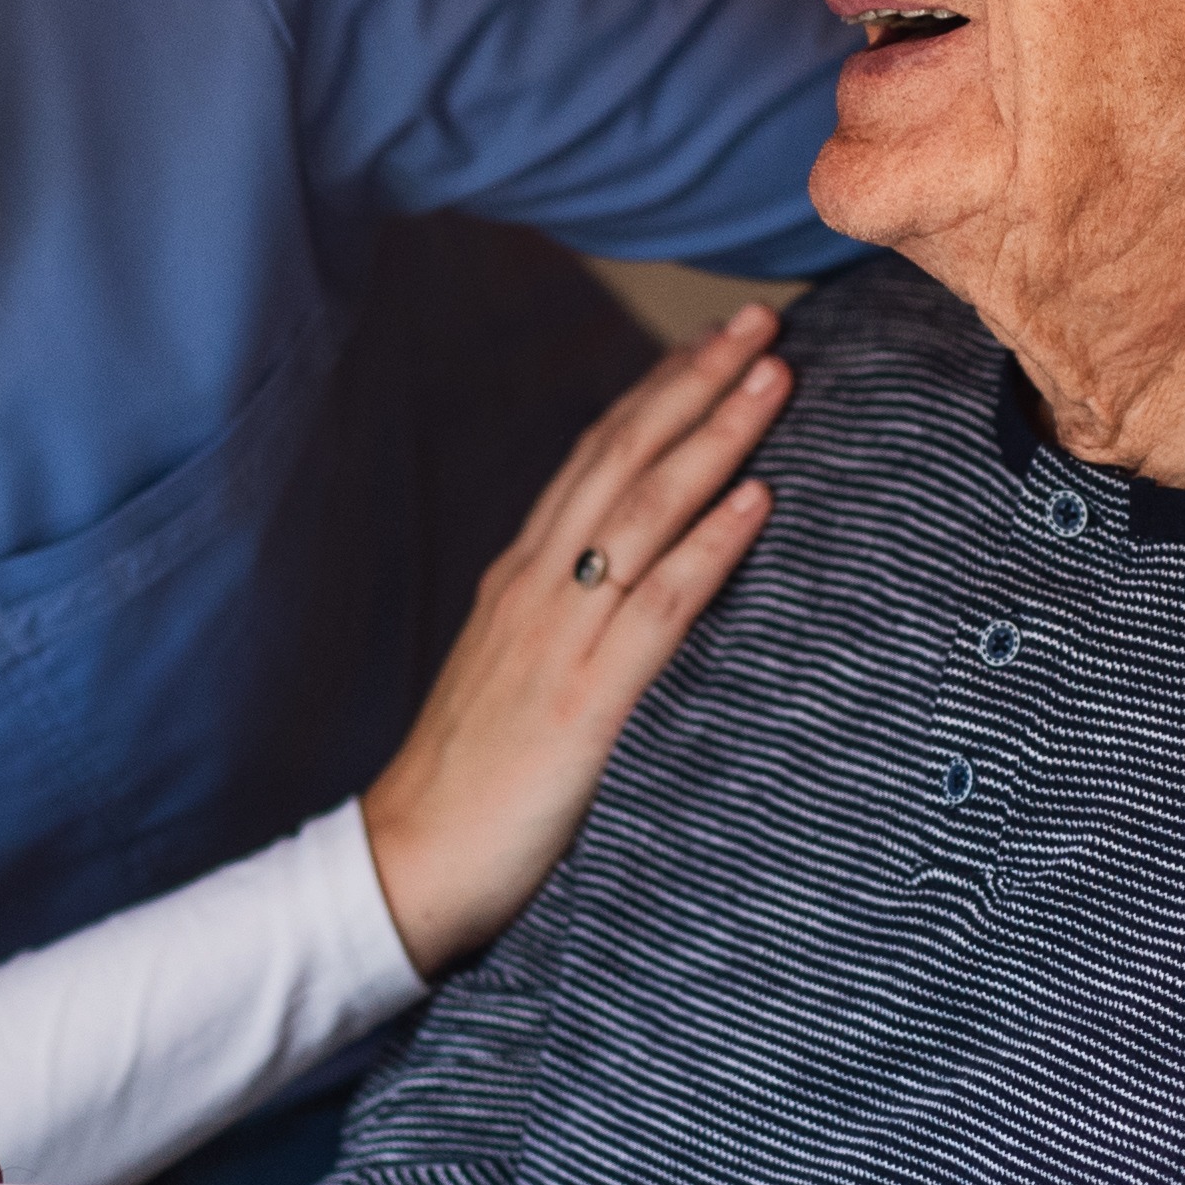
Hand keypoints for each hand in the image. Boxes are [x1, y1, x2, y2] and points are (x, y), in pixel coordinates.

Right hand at [361, 303, 788, 971]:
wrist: (409, 862)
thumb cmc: (470, 780)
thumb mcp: (514, 674)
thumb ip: (565, 623)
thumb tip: (629, 588)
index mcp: (521, 578)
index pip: (594, 458)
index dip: (657, 394)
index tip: (713, 343)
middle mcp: (538, 586)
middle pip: (624, 457)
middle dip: (695, 383)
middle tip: (761, 322)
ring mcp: (559, 636)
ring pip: (646, 509)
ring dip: (717, 436)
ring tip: (775, 379)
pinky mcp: (585, 697)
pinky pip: (659, 605)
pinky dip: (710, 546)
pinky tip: (757, 501)